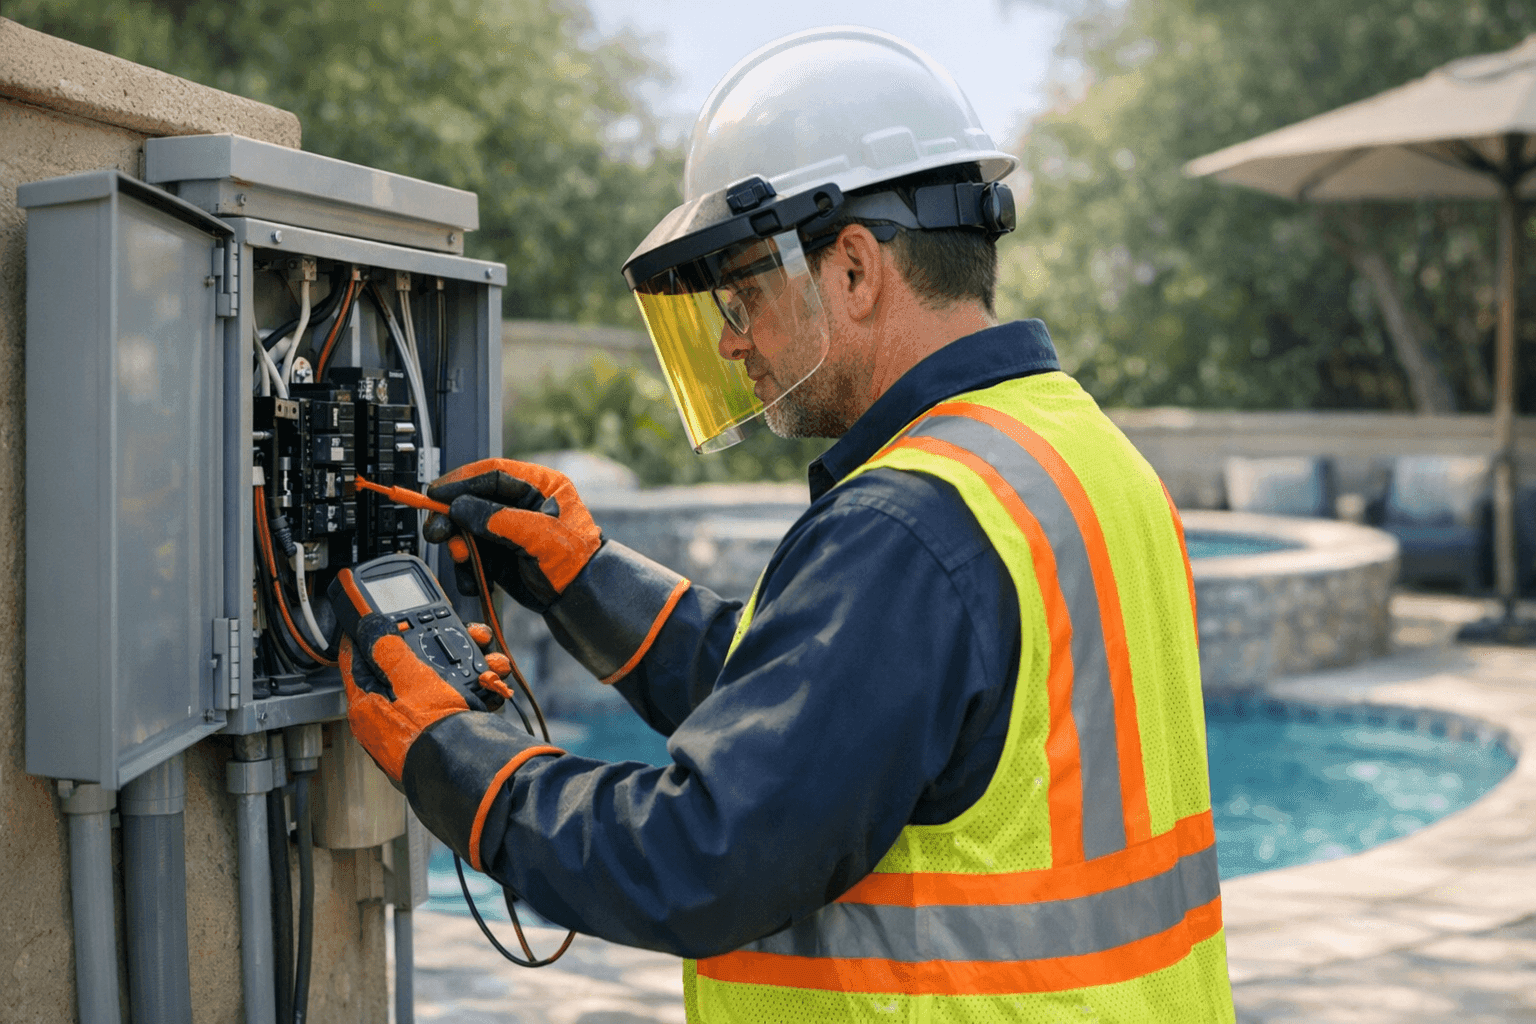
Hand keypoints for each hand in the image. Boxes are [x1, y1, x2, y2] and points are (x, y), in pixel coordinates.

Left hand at [342, 610, 516, 780]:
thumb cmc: (431, 733)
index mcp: (366, 705)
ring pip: (437, 681)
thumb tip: (369, 627)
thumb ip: (388, 648)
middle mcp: (386, 717)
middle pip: (404, 667)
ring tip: (486, 658)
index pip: (355, 659)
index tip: (374, 617)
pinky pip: (455, 701)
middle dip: (434, 644)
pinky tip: (491, 679)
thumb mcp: (410, 677)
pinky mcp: (441, 733)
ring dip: (464, 664)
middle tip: (453, 633)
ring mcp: (415, 726)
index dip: (366, 633)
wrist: (466, 769)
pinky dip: (474, 687)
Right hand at [423, 458, 600, 612]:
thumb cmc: (575, 561)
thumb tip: (459, 508)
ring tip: (462, 560)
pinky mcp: (498, 553)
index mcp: (538, 486)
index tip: (436, 494)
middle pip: (472, 500)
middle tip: (436, 532)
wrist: (581, 597)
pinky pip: (471, 553)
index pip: (491, 474)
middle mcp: (519, 504)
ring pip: (466, 528)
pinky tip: (475, 580)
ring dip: (458, 546)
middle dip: (451, 517)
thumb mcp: (539, 535)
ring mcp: (506, 529)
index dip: (460, 483)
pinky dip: (467, 567)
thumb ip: (498, 520)